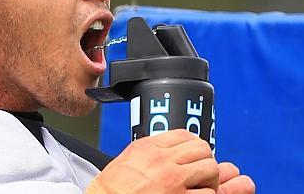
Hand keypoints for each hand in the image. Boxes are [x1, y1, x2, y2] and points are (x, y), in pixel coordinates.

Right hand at [85, 129, 253, 193]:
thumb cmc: (112, 187)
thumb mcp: (129, 157)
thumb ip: (150, 150)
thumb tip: (167, 148)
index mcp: (149, 147)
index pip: (184, 135)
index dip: (193, 144)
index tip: (192, 154)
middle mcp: (162, 160)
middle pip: (201, 148)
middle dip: (204, 160)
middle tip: (199, 171)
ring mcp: (172, 179)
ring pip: (210, 168)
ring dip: (209, 178)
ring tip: (200, 185)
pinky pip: (207, 192)